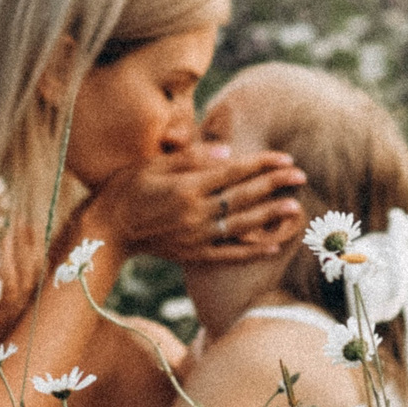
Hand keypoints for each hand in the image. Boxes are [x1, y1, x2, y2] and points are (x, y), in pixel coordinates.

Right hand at [88, 143, 305, 263]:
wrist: (106, 231)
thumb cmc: (126, 190)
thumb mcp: (152, 165)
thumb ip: (190, 158)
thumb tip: (227, 152)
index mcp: (186, 187)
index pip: (233, 172)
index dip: (262, 164)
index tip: (285, 158)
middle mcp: (195, 213)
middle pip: (243, 197)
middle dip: (275, 184)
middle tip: (301, 175)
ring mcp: (196, 236)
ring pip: (241, 225)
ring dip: (270, 215)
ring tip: (295, 206)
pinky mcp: (193, 254)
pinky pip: (228, 253)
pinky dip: (251, 251)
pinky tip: (272, 246)